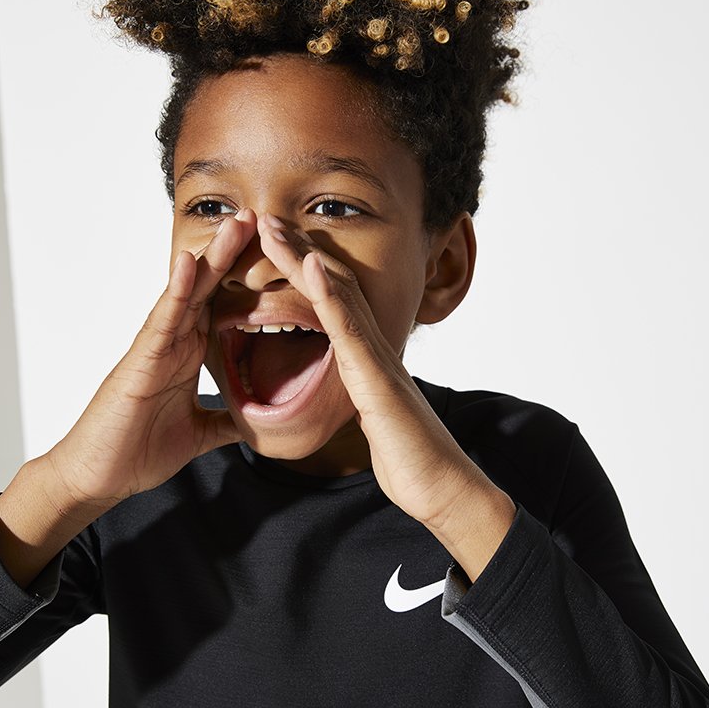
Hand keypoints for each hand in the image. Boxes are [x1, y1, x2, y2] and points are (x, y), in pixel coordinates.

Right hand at [45, 211, 255, 508]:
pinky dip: (175, 291)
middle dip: (234, 254)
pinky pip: (161, 319)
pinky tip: (189, 263)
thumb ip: (228, 420)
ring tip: (237, 225)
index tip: (276, 254)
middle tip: (261, 217)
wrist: (97, 477)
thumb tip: (259, 420)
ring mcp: (156, 347)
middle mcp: (174, 342)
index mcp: (189, 353)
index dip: (248, 280)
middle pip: (209, 288)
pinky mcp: (140, 360)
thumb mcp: (201, 433)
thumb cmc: (137, 449)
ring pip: (187, 293)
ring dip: (211, 258)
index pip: (223, 306)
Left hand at [257, 213, 507, 532]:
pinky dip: (329, 295)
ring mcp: (377, 359)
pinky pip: (349, 330)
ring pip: (338, 296)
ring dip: (303, 258)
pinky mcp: (377, 379)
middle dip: (297, 251)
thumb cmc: (412, 461)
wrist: (442, 488)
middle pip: (333, 286)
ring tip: (274, 227)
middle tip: (266, 219)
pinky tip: (310, 268)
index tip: (274, 248)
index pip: (331, 304)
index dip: (303, 273)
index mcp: (366, 360)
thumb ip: (364, 402)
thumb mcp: (378, 424)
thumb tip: (356, 395)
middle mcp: (374, 349)